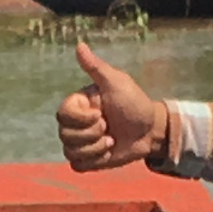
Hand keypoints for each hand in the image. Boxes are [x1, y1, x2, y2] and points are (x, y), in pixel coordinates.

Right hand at [57, 44, 170, 171]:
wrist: (150, 129)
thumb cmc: (135, 102)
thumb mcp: (116, 83)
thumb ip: (96, 67)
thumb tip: (79, 45)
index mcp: (79, 104)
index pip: (62, 115)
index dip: (81, 119)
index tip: (100, 114)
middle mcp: (76, 123)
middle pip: (65, 135)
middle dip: (91, 135)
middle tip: (109, 127)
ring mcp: (82, 142)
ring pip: (70, 152)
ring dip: (95, 149)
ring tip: (111, 141)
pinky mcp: (89, 159)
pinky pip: (78, 166)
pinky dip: (94, 161)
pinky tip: (109, 152)